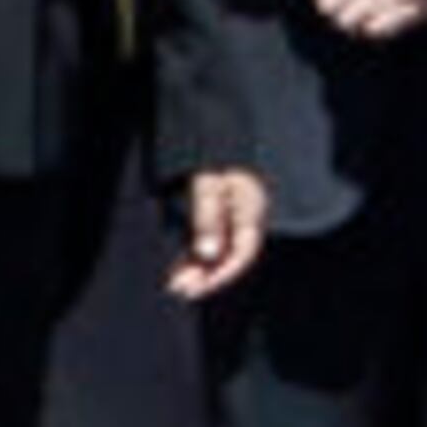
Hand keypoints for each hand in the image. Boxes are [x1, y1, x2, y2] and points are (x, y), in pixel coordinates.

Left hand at [165, 169, 268, 298]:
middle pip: (228, 256)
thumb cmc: (211, 158)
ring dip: (196, 269)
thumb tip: (207, 254)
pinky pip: (206, 242)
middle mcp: (243, 220)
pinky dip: (193, 256)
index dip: (220, 274)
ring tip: (175, 284)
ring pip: (215, 252)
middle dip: (204, 276)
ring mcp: (230, 218)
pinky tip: (179, 269)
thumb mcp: (208, 185)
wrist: (209, 136)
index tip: (196, 287)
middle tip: (178, 289)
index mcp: (251, 212)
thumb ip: (208, 218)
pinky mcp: (214, 215)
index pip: (242, 254)